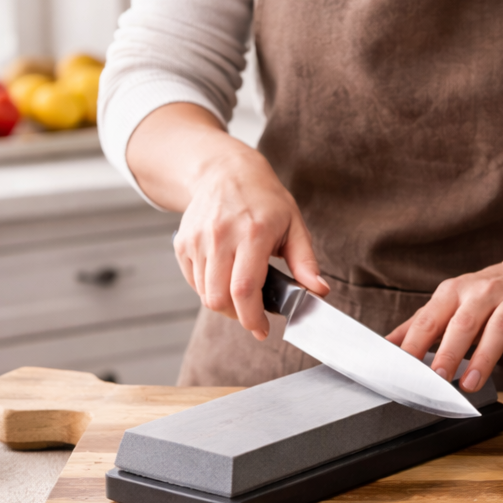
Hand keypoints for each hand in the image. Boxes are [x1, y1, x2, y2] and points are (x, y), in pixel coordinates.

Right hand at [173, 140, 327, 338]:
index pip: (245, 289)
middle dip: (237, 316)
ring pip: (204, 294)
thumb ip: (305, 261)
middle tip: (252, 314)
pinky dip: (208, 288)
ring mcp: (197, 240)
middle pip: (219, 298)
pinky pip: (193, 281)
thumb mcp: (294, 224)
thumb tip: (319, 291)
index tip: (262, 330)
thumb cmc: (263, 199)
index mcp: (253, 233)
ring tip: (239, 292)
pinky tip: (223, 277)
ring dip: (223, 303)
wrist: (225, 172)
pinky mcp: (182, 243)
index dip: (252, 317)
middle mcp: (221, 236)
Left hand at [387, 259, 502, 392]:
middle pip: (463, 323)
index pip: (430, 319)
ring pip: (499, 329)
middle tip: (437, 378)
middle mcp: (483, 292)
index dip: (415, 343)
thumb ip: (418, 325)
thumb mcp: (448, 303)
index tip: (404, 368)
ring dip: (484, 358)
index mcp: (454, 291)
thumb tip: (385, 345)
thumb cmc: (483, 295)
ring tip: (469, 384)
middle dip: (449, 351)